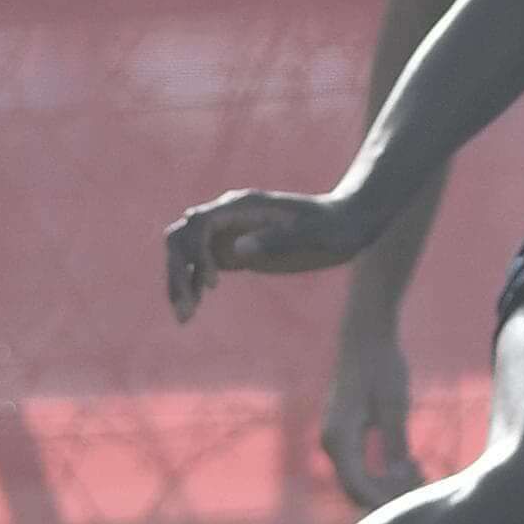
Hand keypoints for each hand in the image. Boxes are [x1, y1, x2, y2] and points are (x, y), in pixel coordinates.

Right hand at [166, 188, 369, 320]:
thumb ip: (277, 240)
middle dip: (177, 271)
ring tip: (184, 317)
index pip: (199, 225)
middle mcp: (229, 216)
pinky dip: (192, 285)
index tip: (213, 286)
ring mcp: (229, 232)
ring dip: (178, 281)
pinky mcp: (235, 250)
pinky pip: (200, 265)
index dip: (197, 254)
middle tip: (185, 309)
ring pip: (185, 252)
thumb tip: (237, 249)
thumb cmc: (333, 227)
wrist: (346, 224)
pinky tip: (192, 310)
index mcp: (243, 206)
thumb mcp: (312, 236)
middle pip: (182, 237)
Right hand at [323, 325, 426, 507]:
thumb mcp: (394, 405)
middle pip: (356, 490)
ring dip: (388, 484)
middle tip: (425, 480)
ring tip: (421, 469)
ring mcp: (334, 440)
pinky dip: (383, 472)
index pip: (358, 487)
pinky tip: (411, 462)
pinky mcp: (344, 435)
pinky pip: (360, 467)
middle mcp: (330, 443)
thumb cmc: (382, 367)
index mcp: (339, 438)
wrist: (365, 338)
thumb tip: (398, 478)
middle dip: (390, 494)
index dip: (387, 500)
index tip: (419, 496)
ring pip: (358, 480)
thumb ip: (395, 443)